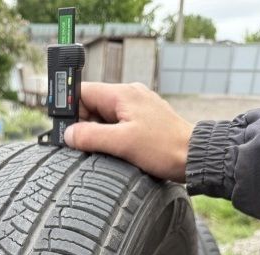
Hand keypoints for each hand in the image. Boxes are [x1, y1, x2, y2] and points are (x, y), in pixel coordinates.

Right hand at [64, 82, 193, 182]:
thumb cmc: (163, 148)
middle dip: (84, 126)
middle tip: (83, 147)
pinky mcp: (144, 121)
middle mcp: (130, 96)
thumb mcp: (121, 143)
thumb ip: (91, 136)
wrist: (194, 156)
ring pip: (105, 118)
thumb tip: (69, 134)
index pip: (83, 92)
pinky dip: (111, 138)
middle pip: (92, 106)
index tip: (64, 129)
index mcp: (122, 94)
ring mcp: (138, 108)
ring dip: (98, 134)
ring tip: (104, 151)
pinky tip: (116, 152)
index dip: (70, 110)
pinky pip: (118, 126)